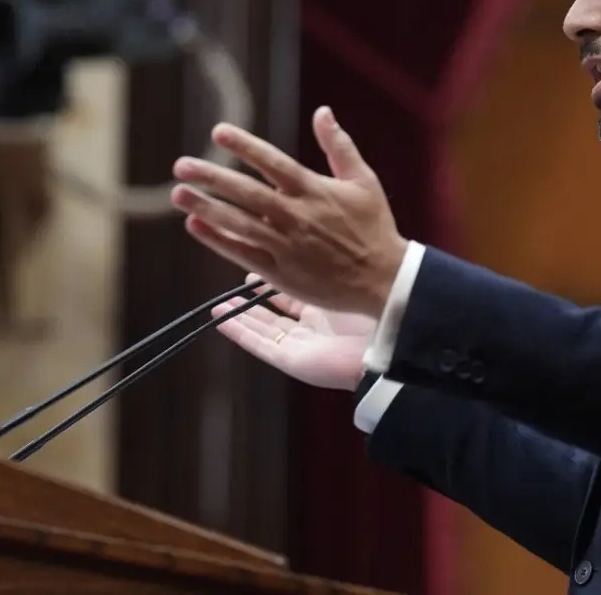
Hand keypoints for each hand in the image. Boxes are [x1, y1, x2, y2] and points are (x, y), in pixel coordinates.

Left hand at [171, 106, 407, 316]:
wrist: (384, 281)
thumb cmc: (375, 228)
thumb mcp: (364, 181)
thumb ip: (339, 146)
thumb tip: (323, 111)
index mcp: (315, 191)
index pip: (273, 163)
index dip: (245, 147)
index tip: (218, 132)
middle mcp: (297, 217)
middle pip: (248, 193)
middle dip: (213, 178)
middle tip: (181, 165)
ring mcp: (287, 247)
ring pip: (240, 224)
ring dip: (207, 208)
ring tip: (178, 194)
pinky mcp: (282, 273)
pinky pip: (244, 255)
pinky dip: (219, 240)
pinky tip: (196, 226)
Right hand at [213, 274, 375, 390]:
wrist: (384, 340)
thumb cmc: (370, 302)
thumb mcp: (337, 274)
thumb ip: (316, 263)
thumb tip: (292, 240)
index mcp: (327, 302)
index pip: (292, 291)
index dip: (272, 280)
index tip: (251, 266)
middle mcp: (312, 323)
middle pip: (274, 312)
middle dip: (251, 301)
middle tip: (229, 289)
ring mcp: (300, 343)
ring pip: (262, 328)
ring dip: (239, 317)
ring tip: (216, 306)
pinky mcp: (289, 359)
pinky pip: (259, 344)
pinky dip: (238, 333)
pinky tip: (220, 321)